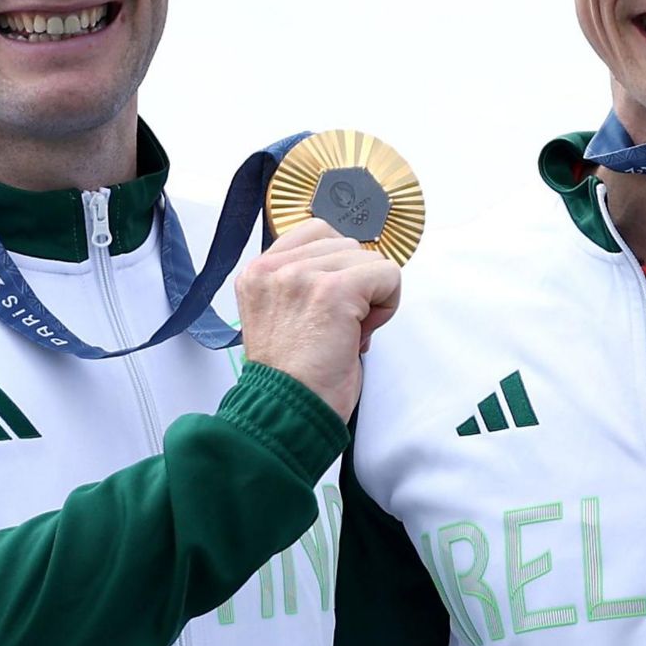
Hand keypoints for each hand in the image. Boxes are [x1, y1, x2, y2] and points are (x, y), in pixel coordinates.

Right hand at [233, 218, 400, 421]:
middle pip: (346, 243)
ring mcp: (300, 276)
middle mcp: (272, 269)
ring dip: (371, 294)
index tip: (331, 305)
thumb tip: (353, 265)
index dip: (337, 267)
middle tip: (339, 326)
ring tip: (348, 330)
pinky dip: (388, 303)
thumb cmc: (292, 378)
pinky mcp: (332, 290)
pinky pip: (387, 273)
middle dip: (354, 283)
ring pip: (368, 258)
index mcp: (257, 273)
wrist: (286, 412)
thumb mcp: (283, 316)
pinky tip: (363, 331)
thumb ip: (304, 283)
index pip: (316, 232)